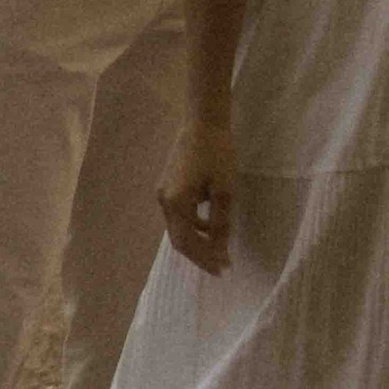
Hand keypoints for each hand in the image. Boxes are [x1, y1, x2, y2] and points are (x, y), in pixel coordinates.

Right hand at [159, 109, 235, 273]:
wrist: (203, 120)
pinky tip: (209, 224)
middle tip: (221, 265)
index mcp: (175, 203)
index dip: (204, 258)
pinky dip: (193, 225)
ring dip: (197, 240)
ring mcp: (163, 192)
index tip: (223, 269)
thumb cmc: (217, 153)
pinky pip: (179, 214)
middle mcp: (163, 200)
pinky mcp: (168, 184)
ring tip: (218, 249)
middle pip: (179, 238)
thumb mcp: (224, 191)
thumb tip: (219, 252)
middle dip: (200, 254)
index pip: (187, 242)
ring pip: (178, 227)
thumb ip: (220, 224)